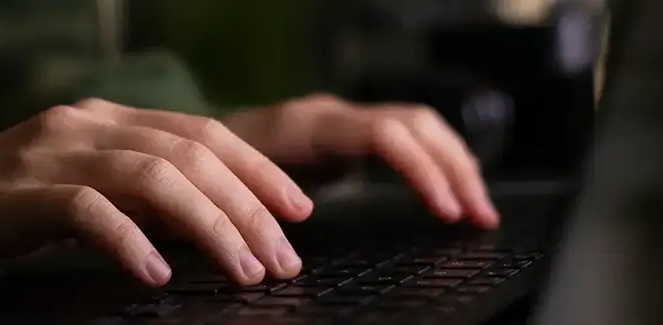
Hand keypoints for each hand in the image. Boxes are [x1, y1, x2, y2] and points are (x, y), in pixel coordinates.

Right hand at [0, 99, 314, 286]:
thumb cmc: (20, 207)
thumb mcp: (94, 188)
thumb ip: (148, 194)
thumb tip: (226, 226)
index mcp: (111, 119)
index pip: (202, 131)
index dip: (258, 169)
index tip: (299, 210)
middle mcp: (88, 125)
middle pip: (189, 154)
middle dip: (246, 207)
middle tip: (281, 259)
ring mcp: (53, 156)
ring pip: (151, 177)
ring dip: (208, 226)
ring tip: (242, 270)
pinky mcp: (21, 196)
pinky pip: (87, 212)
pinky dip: (130, 241)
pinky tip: (157, 274)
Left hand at [223, 94, 498, 227]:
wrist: (183, 150)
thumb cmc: (202, 176)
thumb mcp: (228, 193)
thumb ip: (262, 206)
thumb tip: (292, 242)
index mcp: (305, 125)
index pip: (383, 134)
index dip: (420, 170)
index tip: (446, 210)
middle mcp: (329, 114)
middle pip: (414, 125)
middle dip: (454, 168)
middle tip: (479, 215)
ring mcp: (341, 121)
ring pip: (418, 128)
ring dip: (455, 165)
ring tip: (479, 211)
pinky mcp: (346, 137)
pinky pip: (406, 139)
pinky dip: (435, 165)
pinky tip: (452, 195)